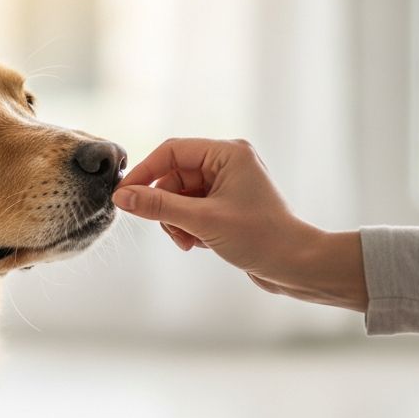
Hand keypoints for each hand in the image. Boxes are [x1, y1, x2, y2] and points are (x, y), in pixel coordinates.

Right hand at [113, 138, 367, 311]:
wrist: (296, 266)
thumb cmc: (260, 238)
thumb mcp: (202, 221)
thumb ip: (159, 206)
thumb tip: (123, 197)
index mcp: (227, 153)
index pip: (172, 151)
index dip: (144, 173)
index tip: (123, 197)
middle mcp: (228, 163)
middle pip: (174, 176)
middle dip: (166, 206)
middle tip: (170, 230)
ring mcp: (228, 185)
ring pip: (180, 196)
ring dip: (176, 221)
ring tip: (189, 241)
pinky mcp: (227, 206)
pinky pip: (192, 210)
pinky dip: (188, 227)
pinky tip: (198, 244)